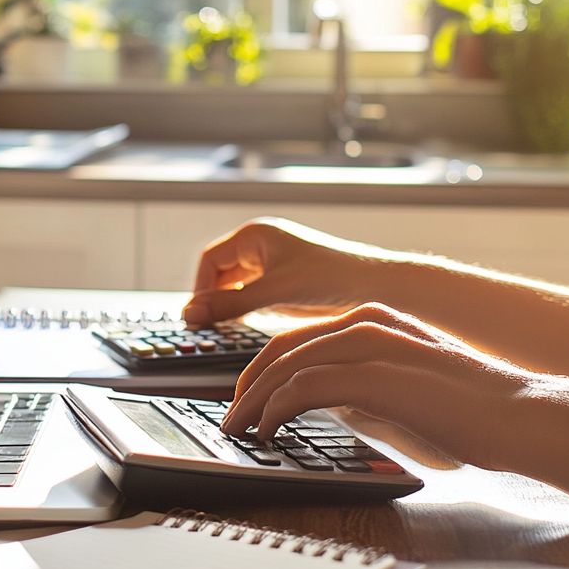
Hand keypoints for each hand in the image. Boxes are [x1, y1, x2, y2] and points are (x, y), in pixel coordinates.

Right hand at [183, 218, 387, 324]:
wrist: (377, 288)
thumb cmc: (332, 278)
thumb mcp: (274, 292)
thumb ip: (230, 304)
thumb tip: (191, 314)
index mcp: (256, 235)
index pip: (210, 261)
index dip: (200, 289)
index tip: (197, 317)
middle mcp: (261, 247)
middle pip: (219, 274)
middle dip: (212, 300)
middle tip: (206, 329)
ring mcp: (273, 266)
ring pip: (235, 288)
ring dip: (227, 308)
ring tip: (223, 332)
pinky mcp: (284, 285)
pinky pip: (251, 297)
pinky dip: (243, 312)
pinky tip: (245, 329)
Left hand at [219, 302, 531, 469]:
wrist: (519, 414)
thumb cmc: (474, 410)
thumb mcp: (410, 384)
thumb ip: (371, 384)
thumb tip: (335, 403)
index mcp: (375, 319)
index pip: (299, 338)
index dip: (265, 369)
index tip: (248, 398)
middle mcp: (366, 322)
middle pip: (281, 348)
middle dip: (248, 384)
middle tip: (232, 416)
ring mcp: (369, 345)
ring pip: (284, 366)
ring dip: (253, 401)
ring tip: (239, 430)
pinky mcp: (372, 375)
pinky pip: (302, 388)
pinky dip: (274, 410)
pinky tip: (266, 432)